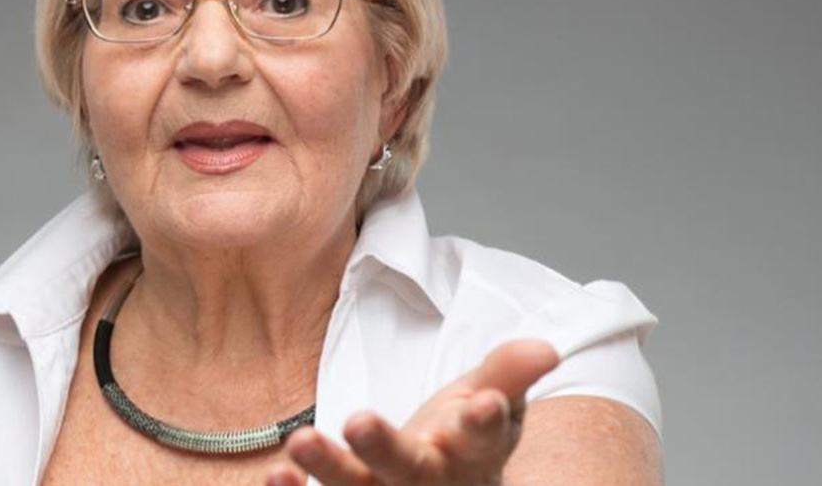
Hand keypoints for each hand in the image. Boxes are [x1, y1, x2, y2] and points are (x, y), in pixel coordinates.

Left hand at [265, 339, 558, 485]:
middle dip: (385, 449)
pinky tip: (277, 475)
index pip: (483, 437)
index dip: (484, 422)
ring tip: (299, 441)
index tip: (483, 404)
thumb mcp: (490, 399)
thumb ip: (508, 372)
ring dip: (328, 468)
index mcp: (472, 453)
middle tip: (358, 420)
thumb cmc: (463, 437)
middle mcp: (431, 481)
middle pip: (412, 471)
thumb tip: (544, 348)